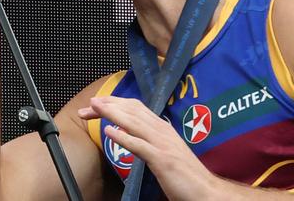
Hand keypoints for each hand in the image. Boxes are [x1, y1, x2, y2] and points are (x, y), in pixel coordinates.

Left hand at [79, 96, 223, 200]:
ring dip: (112, 113)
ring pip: (134, 122)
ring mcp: (162, 144)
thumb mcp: (166, 151)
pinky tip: (109, 132)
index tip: (98, 104)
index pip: (136, 108)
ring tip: (95, 108)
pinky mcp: (162, 159)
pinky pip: (139, 145)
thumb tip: (135, 134)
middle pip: (131, 111)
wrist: (205, 190)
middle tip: (89, 104)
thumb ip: (152, 140)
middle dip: (108, 105)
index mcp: (162, 128)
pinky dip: (123, 137)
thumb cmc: (185, 173)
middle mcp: (162, 131)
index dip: (116, 103)